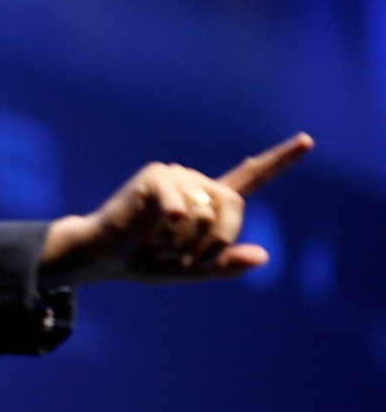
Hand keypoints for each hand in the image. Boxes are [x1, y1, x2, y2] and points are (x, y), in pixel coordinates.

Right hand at [42, 133, 313, 283]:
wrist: (104, 257)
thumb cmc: (144, 261)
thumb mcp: (191, 269)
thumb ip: (225, 265)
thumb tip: (263, 256)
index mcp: (208, 200)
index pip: (252, 177)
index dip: (281, 160)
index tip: (308, 141)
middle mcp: (195, 181)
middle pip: (232, 206)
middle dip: (213, 240)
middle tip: (179, 255)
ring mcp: (175, 175)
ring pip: (205, 213)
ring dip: (181, 242)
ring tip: (156, 243)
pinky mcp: (155, 177)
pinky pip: (179, 211)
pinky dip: (164, 233)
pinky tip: (143, 232)